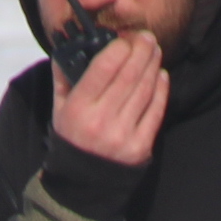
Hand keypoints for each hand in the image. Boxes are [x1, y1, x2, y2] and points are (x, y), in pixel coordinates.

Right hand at [51, 29, 166, 167]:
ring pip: (145, 90)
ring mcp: (123, 135)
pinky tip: (161, 75)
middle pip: (129, 75)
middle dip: (141, 51)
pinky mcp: (140, 146)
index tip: (126, 38)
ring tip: (155, 51)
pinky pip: (155, 111)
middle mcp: (102, 121)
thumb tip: (69, 44)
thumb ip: (63, 75)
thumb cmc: (71, 137)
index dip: (120, 47)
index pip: (104, 67)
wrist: (83, 183)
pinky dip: (161, 89)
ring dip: (153, 65)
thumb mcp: (59, 107)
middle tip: (147, 37)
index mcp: (79, 108)